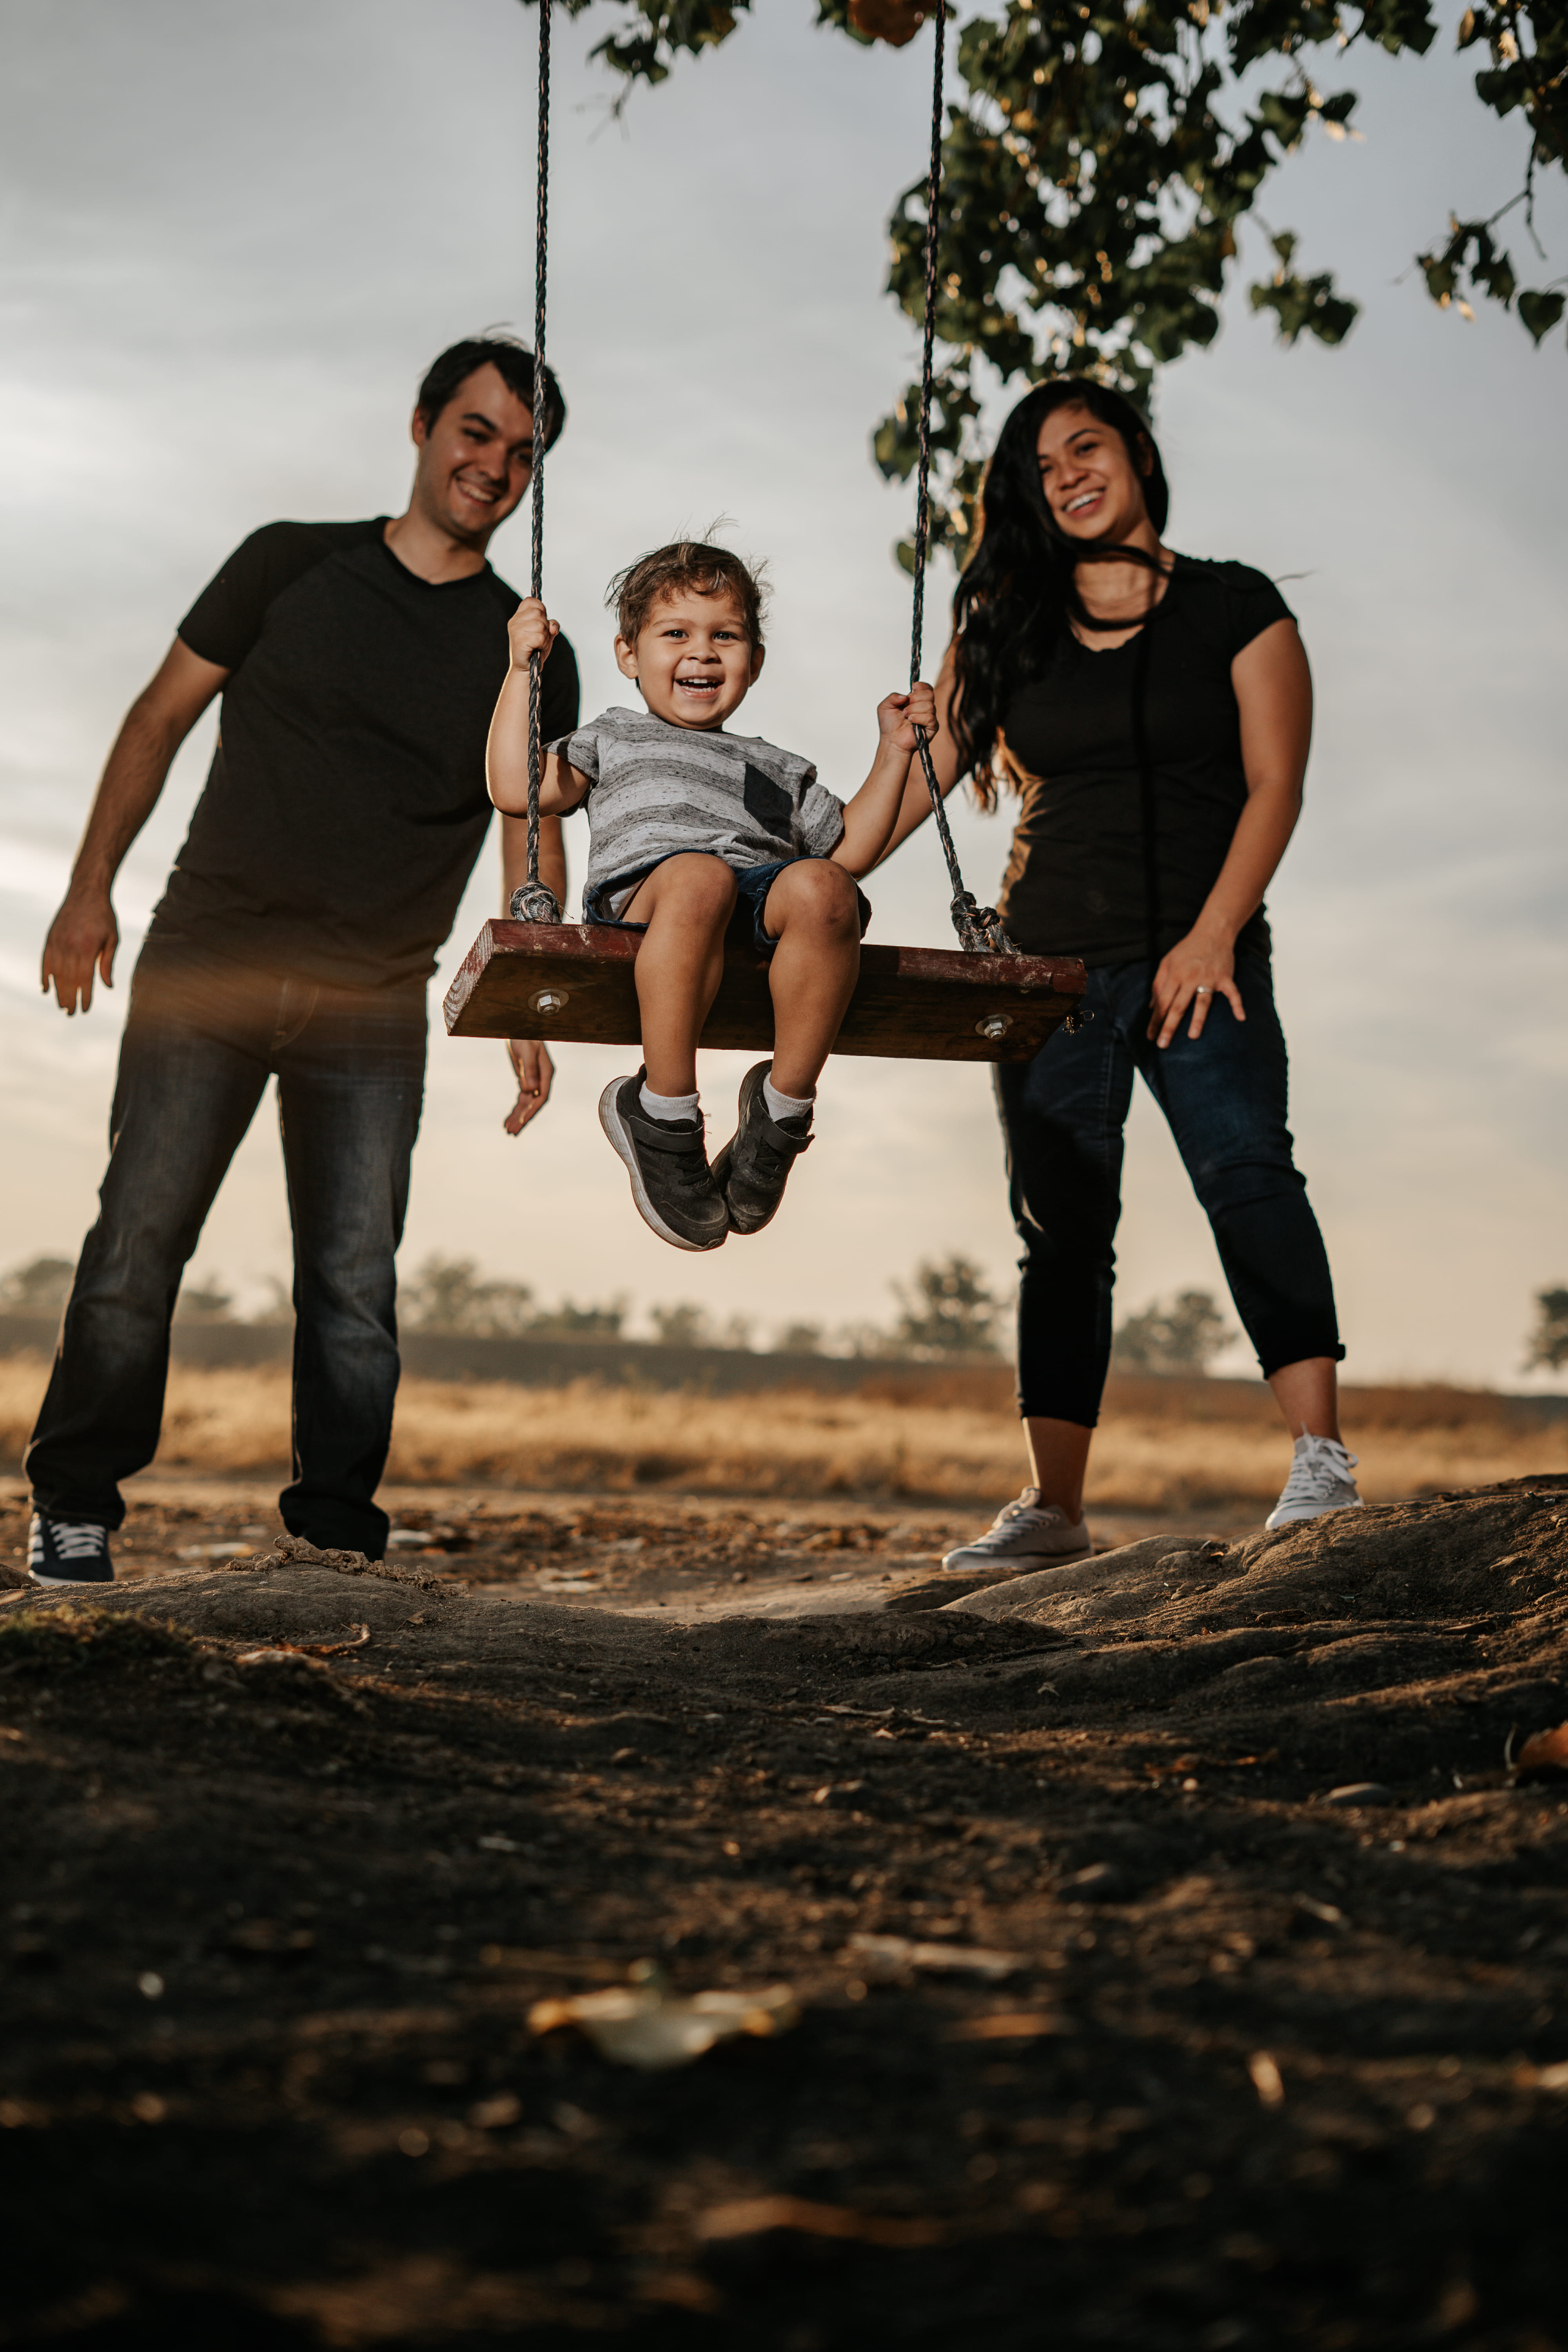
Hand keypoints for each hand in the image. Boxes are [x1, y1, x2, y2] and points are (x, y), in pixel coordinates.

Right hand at [42, 886, 117, 1015]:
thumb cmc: (104, 917)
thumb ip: (107, 963)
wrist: (86, 892)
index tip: (85, 1010)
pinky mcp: (50, 938)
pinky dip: (44, 976)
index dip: (84, 996)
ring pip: (55, 973)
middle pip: (68, 979)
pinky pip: (45, 961)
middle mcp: (70, 946)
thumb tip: (107, 986)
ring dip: (57, 991)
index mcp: (87, 948)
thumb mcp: (112, 939)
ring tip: (62, 1005)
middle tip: (71, 1014)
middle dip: (69, 999)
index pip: (85, 979)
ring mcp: (57, 942)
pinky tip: (45, 989)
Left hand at [503, 1037, 554, 1133]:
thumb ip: (529, 1069)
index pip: (541, 1097)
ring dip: (518, 1116)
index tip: (521, 1121)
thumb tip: (530, 1090)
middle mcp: (541, 1080)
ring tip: (508, 1130)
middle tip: (512, 1133)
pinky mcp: (525, 1080)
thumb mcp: (526, 1051)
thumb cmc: (525, 1035)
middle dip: (523, 1118)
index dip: (532, 1111)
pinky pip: (521, 1098)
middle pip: (533, 1104)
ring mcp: (533, 1081)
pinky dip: (515, 1109)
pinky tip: (508, 1119)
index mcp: (546, 1073)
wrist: (520, 1027)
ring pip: (526, 1103)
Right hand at [507, 597, 557, 671]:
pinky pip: (540, 637)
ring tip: (538, 644)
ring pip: (541, 625)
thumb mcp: (545, 633)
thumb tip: (552, 626)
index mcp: (518, 616)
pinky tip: (537, 648)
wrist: (527, 669)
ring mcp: (515, 630)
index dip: (541, 609)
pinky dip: (543, 644)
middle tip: (540, 637)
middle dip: (545, 626)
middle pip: (539, 613)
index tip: (541, 622)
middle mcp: (515, 621)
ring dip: (545, 636)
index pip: (531, 601)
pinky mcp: (519, 641)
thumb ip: (551, 625)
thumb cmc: (535, 649)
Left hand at [877, 680, 937, 754]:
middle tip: (904, 708)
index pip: (927, 688)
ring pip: (929, 705)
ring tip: (906, 716)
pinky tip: (911, 721)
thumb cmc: (889, 725)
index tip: (913, 688)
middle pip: (929, 694)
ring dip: (914, 709)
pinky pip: (930, 718)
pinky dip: (918, 717)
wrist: (891, 741)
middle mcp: (925, 707)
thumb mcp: (885, 706)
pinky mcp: (932, 728)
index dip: (921, 686)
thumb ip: (893, 696)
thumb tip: (905, 696)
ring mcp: (929, 717)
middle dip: (915, 698)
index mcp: (916, 700)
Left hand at [1147, 931, 1244, 1047]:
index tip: (1150, 1036)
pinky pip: (1232, 993)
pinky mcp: (1224, 978)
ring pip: (1202, 1002)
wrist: (1212, 932)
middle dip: (1169, 1026)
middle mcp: (1190, 978)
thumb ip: (1158, 984)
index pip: (1162, 1002)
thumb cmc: (1186, 950)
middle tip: (1162, 1045)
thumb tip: (1151, 1007)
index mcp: (1174, 975)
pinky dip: (1237, 1005)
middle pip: (1178, 1006)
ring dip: (1197, 1019)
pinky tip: (1241, 1018)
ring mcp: (1209, 978)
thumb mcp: (1166, 962)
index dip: (1155, 1020)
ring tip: (1192, 1036)